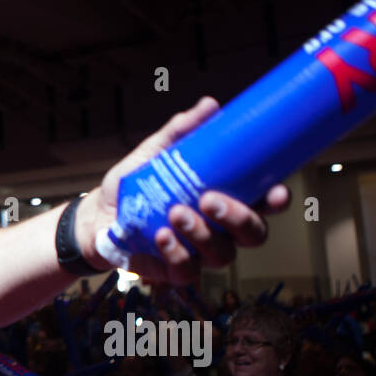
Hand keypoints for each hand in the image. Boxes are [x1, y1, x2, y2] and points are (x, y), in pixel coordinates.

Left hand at [78, 96, 289, 283]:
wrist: (98, 214)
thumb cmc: (137, 184)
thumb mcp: (156, 153)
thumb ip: (181, 132)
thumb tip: (210, 105)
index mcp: (226, 199)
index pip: (264, 204)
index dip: (276, 200)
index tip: (276, 191)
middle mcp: (221, 229)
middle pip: (253, 233)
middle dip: (238, 218)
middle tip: (210, 199)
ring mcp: (201, 252)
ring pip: (222, 253)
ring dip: (202, 234)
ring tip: (175, 213)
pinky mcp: (176, 270)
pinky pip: (187, 269)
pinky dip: (176, 253)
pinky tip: (161, 236)